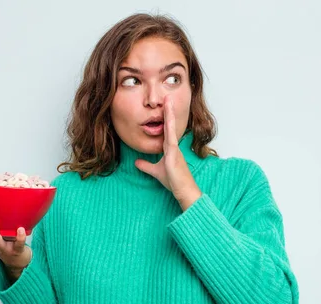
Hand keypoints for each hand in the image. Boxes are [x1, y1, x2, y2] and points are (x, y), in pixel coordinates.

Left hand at [135, 95, 201, 209]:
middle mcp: (173, 146)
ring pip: (171, 129)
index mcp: (169, 148)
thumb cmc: (174, 181)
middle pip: (169, 125)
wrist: (184, 190)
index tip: (165, 105)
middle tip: (168, 96)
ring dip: (170, 115)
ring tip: (169, 102)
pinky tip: (168, 121)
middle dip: (169, 111)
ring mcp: (174, 150)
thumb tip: (136, 162)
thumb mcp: (155, 171)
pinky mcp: (174, 156)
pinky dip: (170, 130)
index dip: (165, 117)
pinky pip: (171, 140)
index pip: (166, 129)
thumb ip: (146, 165)